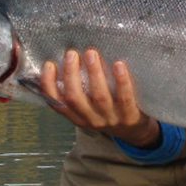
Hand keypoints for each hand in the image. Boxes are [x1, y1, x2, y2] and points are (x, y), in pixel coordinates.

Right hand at [41, 49, 160, 147]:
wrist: (136, 131)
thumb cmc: (109, 112)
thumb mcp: (90, 108)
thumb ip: (80, 91)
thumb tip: (66, 61)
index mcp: (78, 116)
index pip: (57, 103)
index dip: (49, 85)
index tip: (49, 64)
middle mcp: (91, 119)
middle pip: (75, 99)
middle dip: (71, 74)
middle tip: (72, 53)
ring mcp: (111, 119)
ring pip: (99, 96)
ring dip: (94, 73)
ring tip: (91, 53)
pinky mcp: (130, 116)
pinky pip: (125, 98)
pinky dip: (121, 81)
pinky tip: (118, 64)